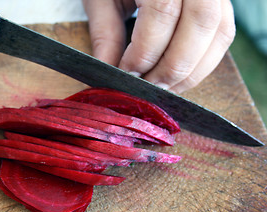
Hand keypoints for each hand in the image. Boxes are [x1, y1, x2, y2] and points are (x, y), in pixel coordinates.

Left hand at [83, 0, 235, 92]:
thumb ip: (106, 34)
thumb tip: (109, 72)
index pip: (162, 13)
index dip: (144, 52)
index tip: (127, 74)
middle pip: (200, 23)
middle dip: (172, 67)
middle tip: (148, 87)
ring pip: (219, 33)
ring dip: (192, 70)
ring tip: (163, 86)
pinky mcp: (221, 2)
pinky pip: (223, 35)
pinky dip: (203, 62)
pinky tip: (179, 73)